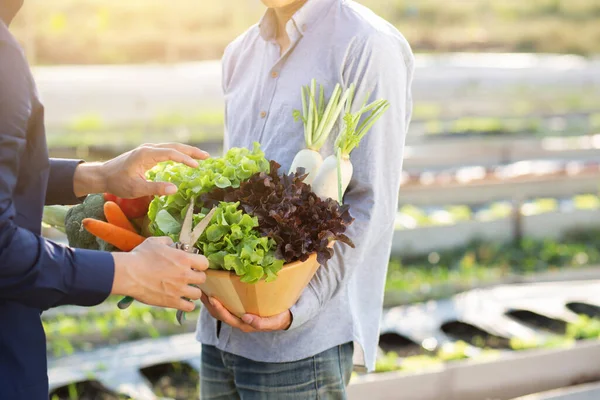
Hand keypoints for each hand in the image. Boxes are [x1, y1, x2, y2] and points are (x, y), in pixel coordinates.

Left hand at [74, 142, 208, 197]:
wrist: (102, 175)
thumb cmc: (118, 183)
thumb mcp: (136, 189)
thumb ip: (156, 188)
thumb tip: (175, 189)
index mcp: (146, 154)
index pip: (171, 153)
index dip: (185, 159)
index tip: (197, 166)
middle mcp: (148, 149)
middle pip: (174, 146)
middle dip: (191, 151)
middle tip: (207, 157)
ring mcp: (148, 150)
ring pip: (171, 147)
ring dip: (186, 151)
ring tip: (200, 157)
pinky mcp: (147, 154)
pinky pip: (167, 151)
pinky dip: (178, 153)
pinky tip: (185, 158)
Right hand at [111, 236, 208, 311]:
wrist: (128, 274)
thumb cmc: (140, 256)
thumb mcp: (155, 242)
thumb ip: (168, 242)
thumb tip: (173, 243)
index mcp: (183, 259)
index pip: (205, 263)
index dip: (200, 264)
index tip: (193, 265)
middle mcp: (185, 275)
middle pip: (202, 278)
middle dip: (196, 277)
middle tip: (188, 277)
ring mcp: (179, 290)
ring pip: (198, 294)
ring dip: (192, 291)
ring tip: (184, 289)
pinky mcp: (172, 302)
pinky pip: (190, 307)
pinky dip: (187, 304)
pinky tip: (181, 300)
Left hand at [201, 294, 291, 331]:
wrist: (284, 318)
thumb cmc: (278, 319)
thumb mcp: (273, 322)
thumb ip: (260, 323)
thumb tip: (246, 318)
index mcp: (244, 324)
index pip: (227, 317)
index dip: (219, 309)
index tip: (213, 298)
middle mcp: (238, 321)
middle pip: (219, 314)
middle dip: (209, 303)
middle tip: (203, 290)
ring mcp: (237, 315)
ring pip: (218, 310)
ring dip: (209, 301)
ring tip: (203, 289)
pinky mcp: (238, 309)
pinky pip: (223, 305)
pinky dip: (215, 298)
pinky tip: (211, 289)